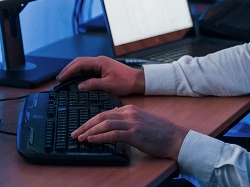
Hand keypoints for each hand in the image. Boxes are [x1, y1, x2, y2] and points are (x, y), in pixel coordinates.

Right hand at [57, 56, 144, 95]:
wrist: (137, 80)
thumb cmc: (125, 82)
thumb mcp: (108, 85)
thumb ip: (92, 84)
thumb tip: (79, 86)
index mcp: (100, 62)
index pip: (80, 63)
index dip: (68, 70)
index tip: (60, 78)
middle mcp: (99, 60)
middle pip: (79, 62)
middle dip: (68, 69)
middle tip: (59, 78)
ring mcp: (101, 63)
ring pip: (83, 64)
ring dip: (73, 70)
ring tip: (65, 78)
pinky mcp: (103, 68)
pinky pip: (88, 68)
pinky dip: (80, 72)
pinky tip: (76, 79)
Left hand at [71, 105, 188, 159]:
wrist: (174, 137)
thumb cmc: (158, 132)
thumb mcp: (141, 122)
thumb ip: (127, 121)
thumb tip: (111, 126)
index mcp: (130, 109)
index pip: (105, 113)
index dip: (91, 121)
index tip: (82, 128)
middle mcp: (129, 113)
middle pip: (102, 116)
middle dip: (86, 125)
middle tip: (75, 133)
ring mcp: (132, 122)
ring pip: (105, 124)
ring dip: (90, 131)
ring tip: (80, 138)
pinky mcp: (134, 133)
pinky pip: (113, 134)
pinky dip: (100, 137)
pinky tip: (92, 140)